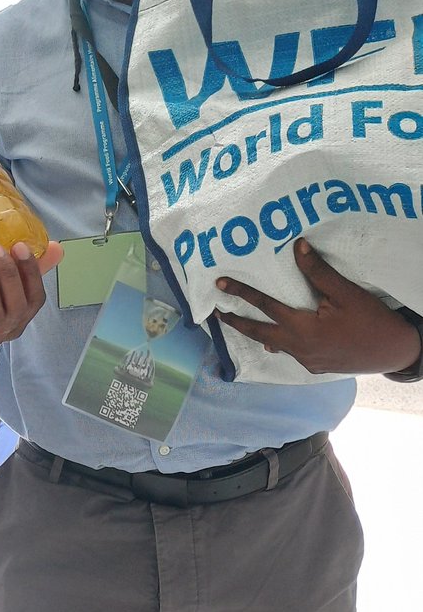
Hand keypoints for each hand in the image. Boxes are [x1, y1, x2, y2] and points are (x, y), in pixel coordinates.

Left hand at [214, 237, 420, 374]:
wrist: (395, 352)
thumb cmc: (372, 320)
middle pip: (259, 332)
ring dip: (257, 332)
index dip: (241, 293)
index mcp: (302, 329)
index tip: (220, 285)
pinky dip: (279, 341)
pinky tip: (276, 339)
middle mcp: (299, 348)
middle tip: (215, 314)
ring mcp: (307, 360)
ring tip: (240, 323)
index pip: (264, 306)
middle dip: (236, 322)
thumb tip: (297, 246)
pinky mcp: (317, 365)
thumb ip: (318, 271)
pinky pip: (291, 352)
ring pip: (274, 344)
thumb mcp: (345, 292)